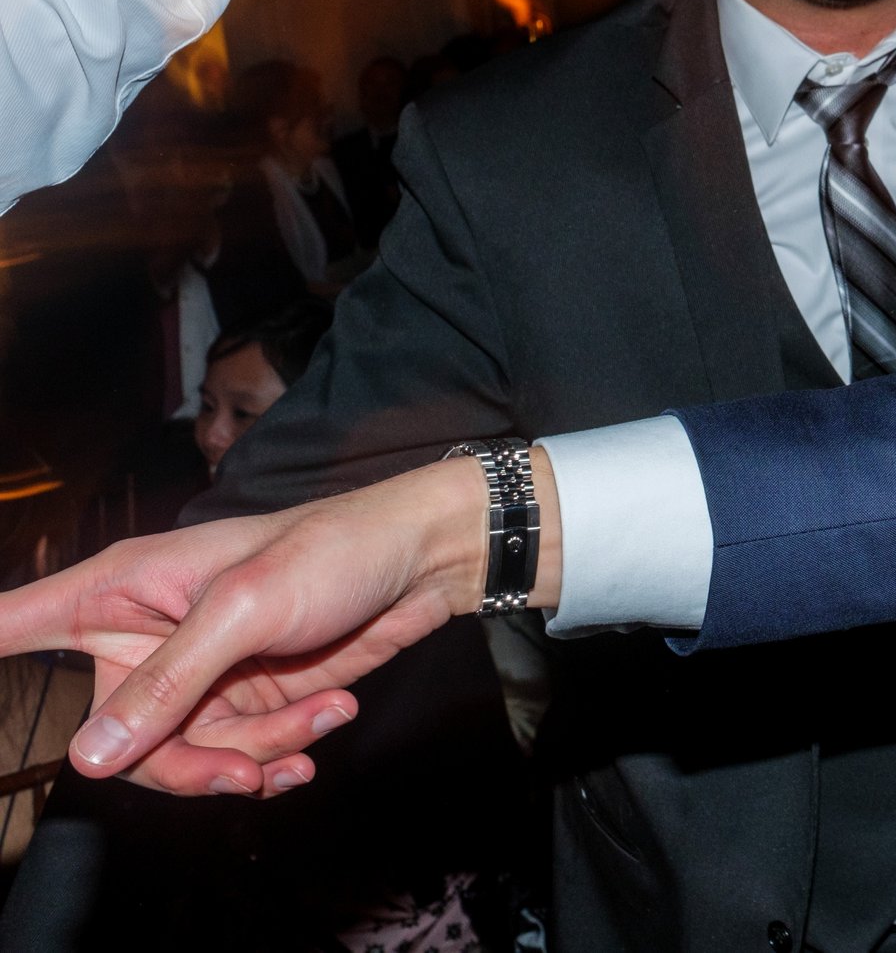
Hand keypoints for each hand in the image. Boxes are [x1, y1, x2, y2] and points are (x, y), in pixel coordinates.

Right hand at [0, 454, 556, 795]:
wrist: (425, 559)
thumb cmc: (332, 550)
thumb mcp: (245, 608)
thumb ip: (168, 683)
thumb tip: (91, 758)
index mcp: (121, 591)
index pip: (12, 625)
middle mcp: (146, 638)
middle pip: (113, 739)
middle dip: (183, 766)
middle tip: (245, 774)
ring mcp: (196, 675)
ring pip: (182, 758)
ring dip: (252, 760)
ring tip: (318, 724)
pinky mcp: (247, 699)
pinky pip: (240, 755)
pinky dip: (282, 753)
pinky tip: (329, 721)